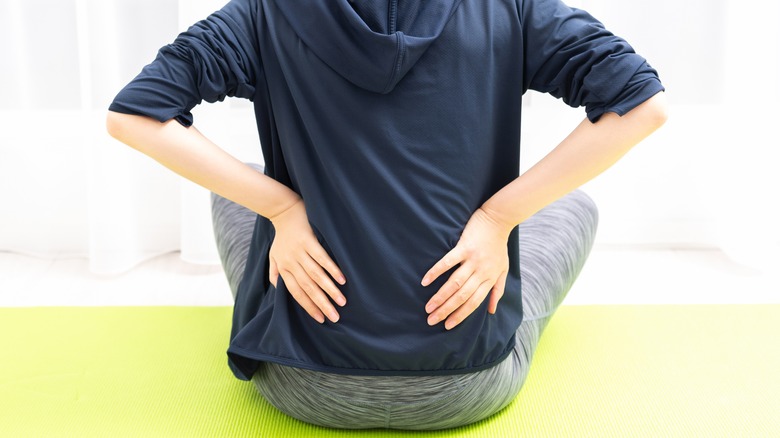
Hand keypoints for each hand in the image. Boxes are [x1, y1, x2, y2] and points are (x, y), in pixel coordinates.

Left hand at [268, 199, 346, 322]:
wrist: (282, 210)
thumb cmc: (281, 235)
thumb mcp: (273, 255)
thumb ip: (275, 273)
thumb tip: (279, 289)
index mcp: (283, 269)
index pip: (296, 293)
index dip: (308, 307)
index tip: (321, 319)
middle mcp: (290, 263)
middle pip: (308, 288)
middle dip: (322, 304)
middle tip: (335, 317)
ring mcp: (300, 251)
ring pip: (316, 275)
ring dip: (329, 290)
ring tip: (342, 301)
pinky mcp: (309, 240)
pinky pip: (321, 258)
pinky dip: (332, 269)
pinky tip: (342, 280)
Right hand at [421, 208, 511, 329]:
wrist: (499, 219)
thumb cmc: (499, 246)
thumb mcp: (503, 270)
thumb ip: (497, 290)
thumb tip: (491, 311)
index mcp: (489, 279)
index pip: (474, 303)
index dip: (460, 316)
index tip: (447, 326)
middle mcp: (481, 272)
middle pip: (462, 296)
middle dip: (446, 310)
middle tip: (431, 320)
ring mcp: (472, 259)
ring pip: (454, 283)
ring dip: (440, 297)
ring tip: (428, 307)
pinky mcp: (464, 246)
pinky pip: (448, 262)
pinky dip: (436, 272)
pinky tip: (425, 281)